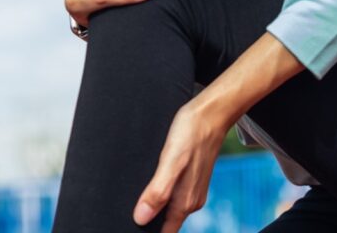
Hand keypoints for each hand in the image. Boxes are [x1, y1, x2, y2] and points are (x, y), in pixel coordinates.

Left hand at [133, 99, 227, 230]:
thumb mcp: (170, 162)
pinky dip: (160, 193)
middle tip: (127, 213)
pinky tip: (149, 184)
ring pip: (169, 208)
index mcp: (184, 201)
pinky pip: (172, 194)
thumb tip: (141, 218)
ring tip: (135, 199)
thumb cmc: (191, 133)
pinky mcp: (189, 177)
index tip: (131, 226)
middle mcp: (190, 200)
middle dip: (148, 221)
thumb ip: (158, 192)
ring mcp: (191, 189)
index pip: (164, 232)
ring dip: (154, 207)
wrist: (210, 114)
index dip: (146, 231)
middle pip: (166, 223)